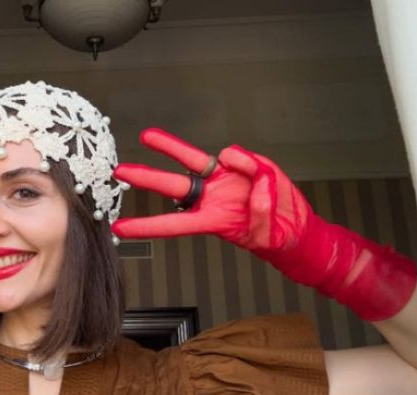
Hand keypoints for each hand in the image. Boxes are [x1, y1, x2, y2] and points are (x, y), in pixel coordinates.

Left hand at [112, 128, 416, 320]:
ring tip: (148, 137)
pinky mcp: (238, 168)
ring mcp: (222, 181)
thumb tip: (254, 181)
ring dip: (168, 147)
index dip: (147, 226)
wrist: (296, 228)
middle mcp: (211, 199)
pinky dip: (250, 163)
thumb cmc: (278, 236)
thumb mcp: (270, 232)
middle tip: (119, 171)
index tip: (120, 228)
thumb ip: (262, 207)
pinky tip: (262, 178)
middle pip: (172, 186)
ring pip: (192, 160)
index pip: (174, 224)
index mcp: (212, 221)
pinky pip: (238, 156)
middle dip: (145, 177)